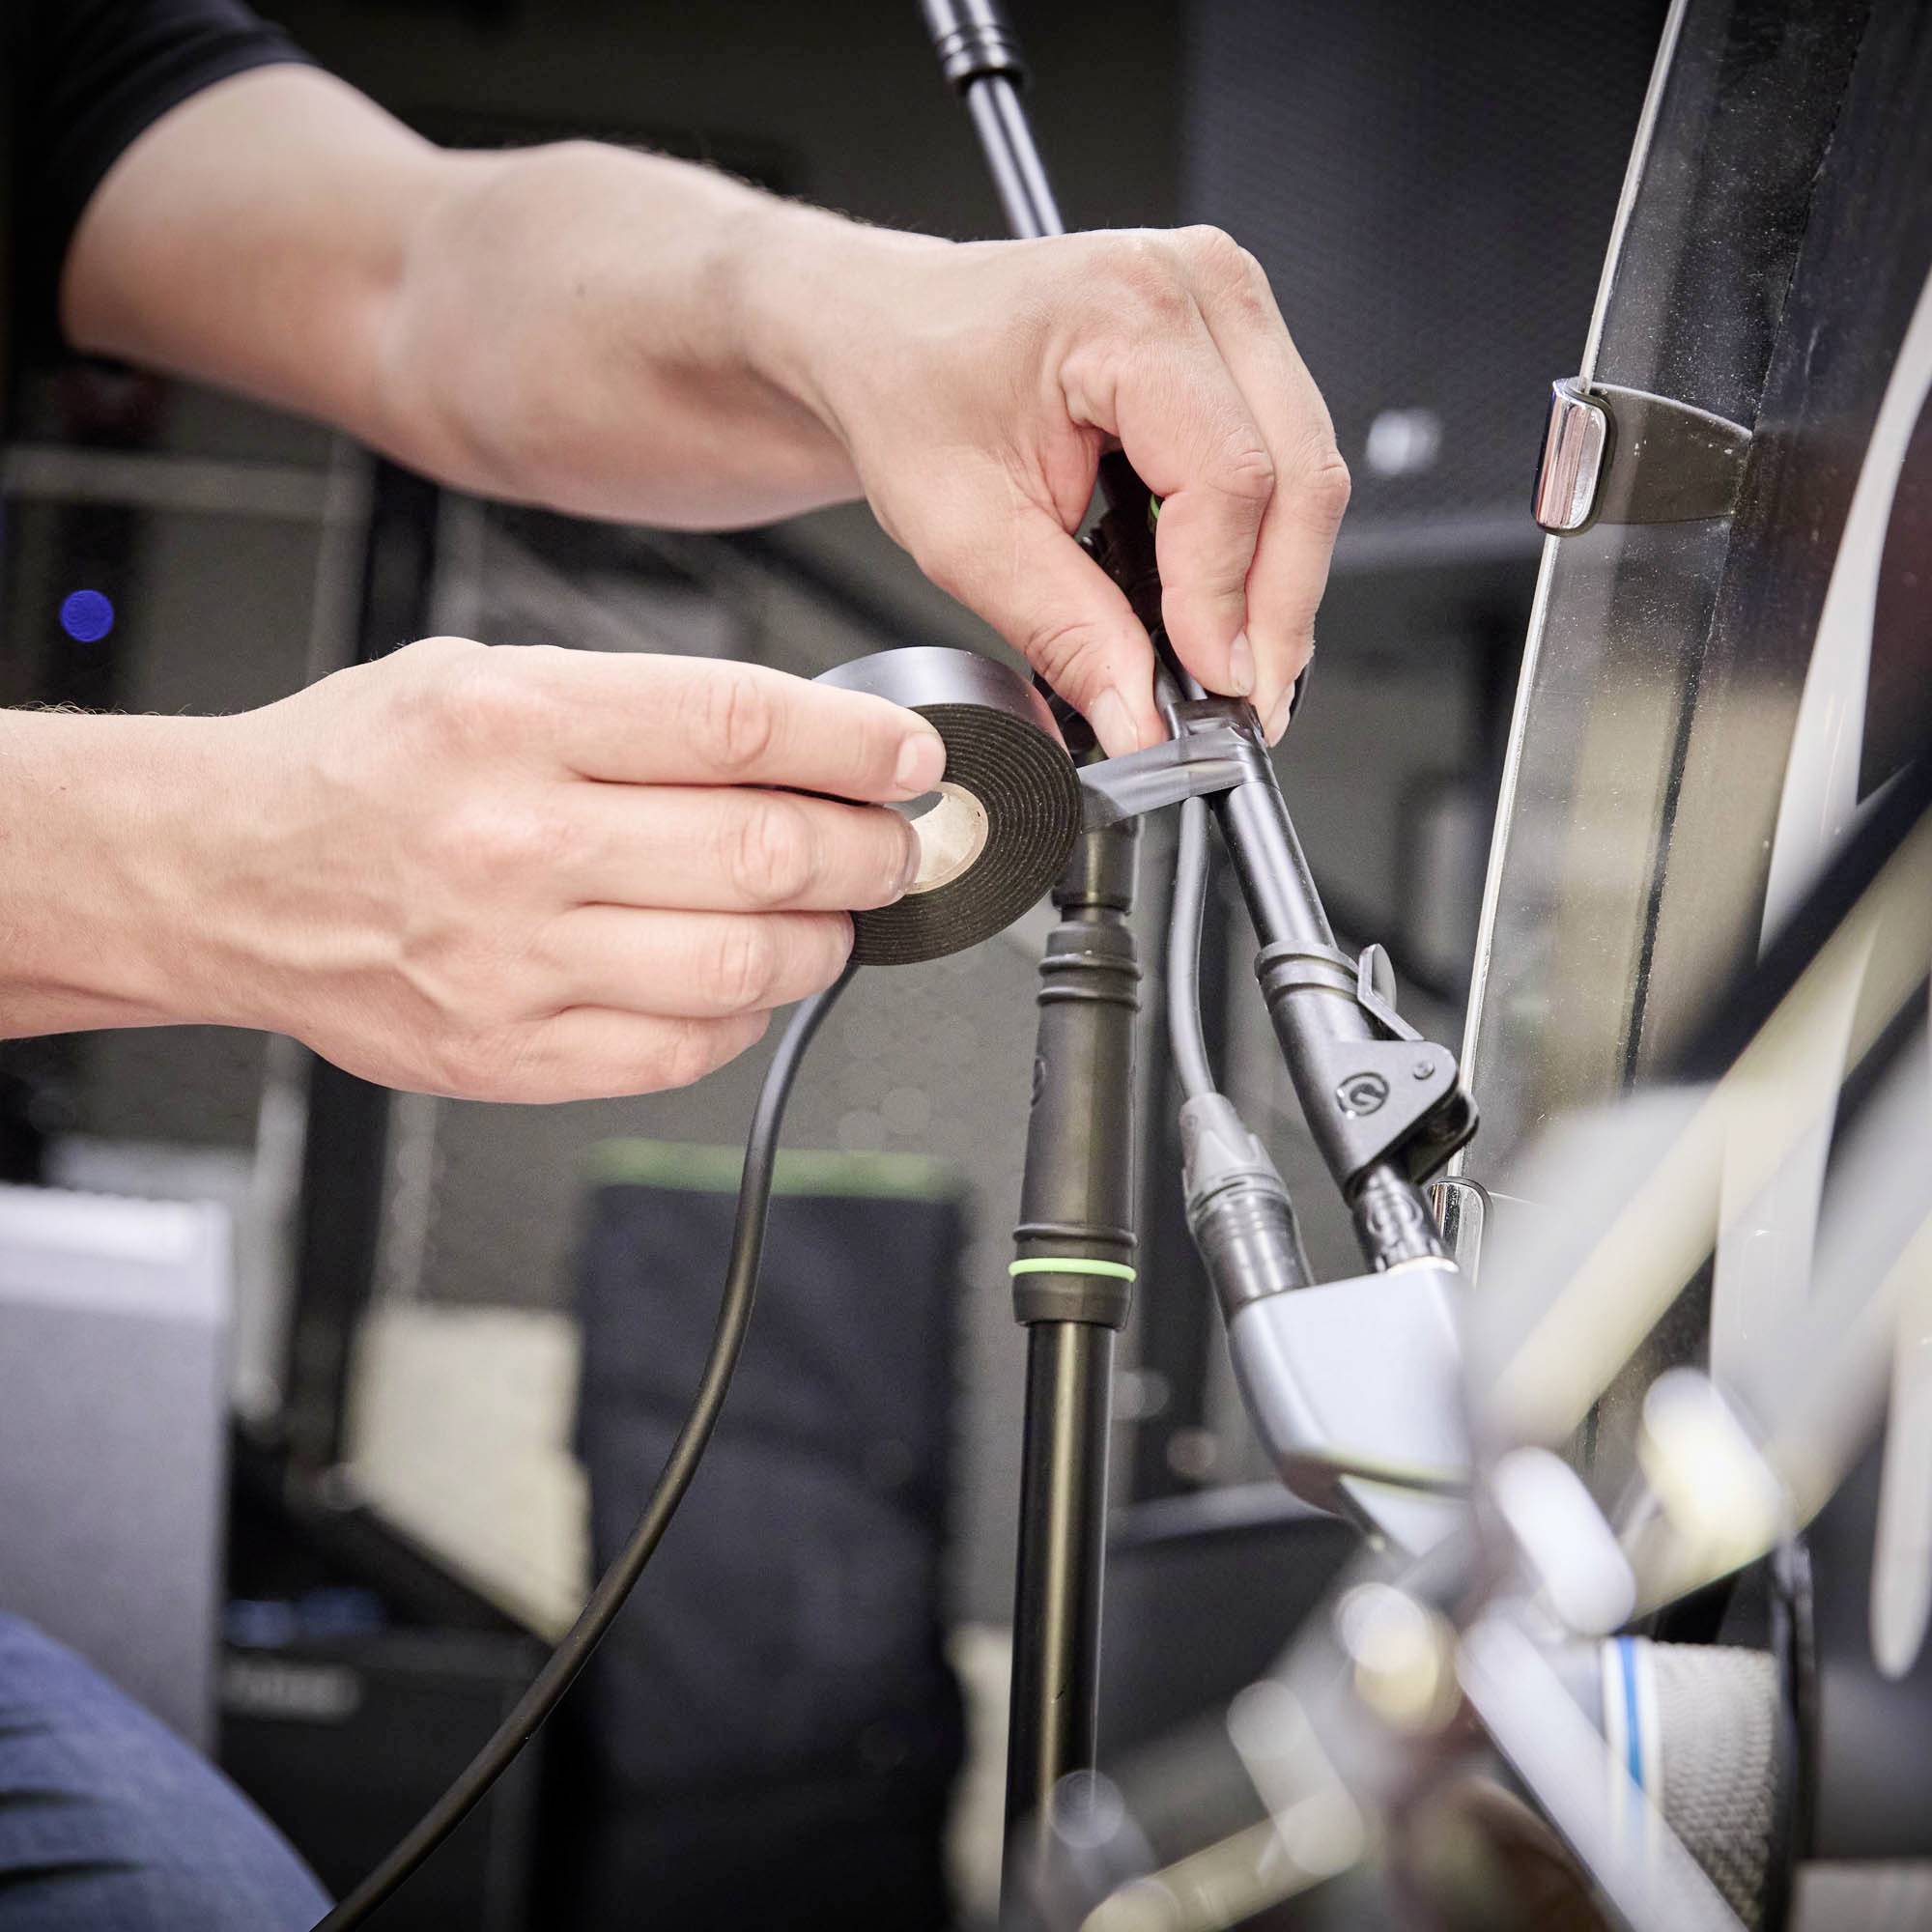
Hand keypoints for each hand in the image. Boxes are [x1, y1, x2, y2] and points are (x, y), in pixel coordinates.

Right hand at [157, 641, 941, 1100]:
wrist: (222, 875)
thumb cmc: (360, 769)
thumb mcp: (483, 677)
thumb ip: (637, 706)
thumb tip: (803, 745)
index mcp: (512, 721)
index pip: (739, 723)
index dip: (856, 746)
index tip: (909, 760)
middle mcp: (514, 843)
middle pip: (764, 852)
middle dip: (870, 852)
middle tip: (895, 847)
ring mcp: (511, 963)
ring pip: (743, 965)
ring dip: (824, 941)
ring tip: (832, 916)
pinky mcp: (508, 1055)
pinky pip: (682, 1051)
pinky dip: (746, 1017)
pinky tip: (746, 981)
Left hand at [758, 223, 1349, 754]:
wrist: (887, 332)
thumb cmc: (910, 392)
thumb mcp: (963, 534)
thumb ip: (1065, 632)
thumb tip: (1140, 719)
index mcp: (1125, 309)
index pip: (1229, 477)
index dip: (1227, 600)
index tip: (1213, 688)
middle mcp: (1197, 286)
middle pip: (1299, 474)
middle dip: (1277, 610)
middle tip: (1246, 707)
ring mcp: (1228, 305)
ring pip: (1311, 470)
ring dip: (1282, 584)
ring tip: (1237, 669)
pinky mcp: (1238, 340)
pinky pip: (1289, 454)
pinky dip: (1269, 543)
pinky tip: (1231, 604)